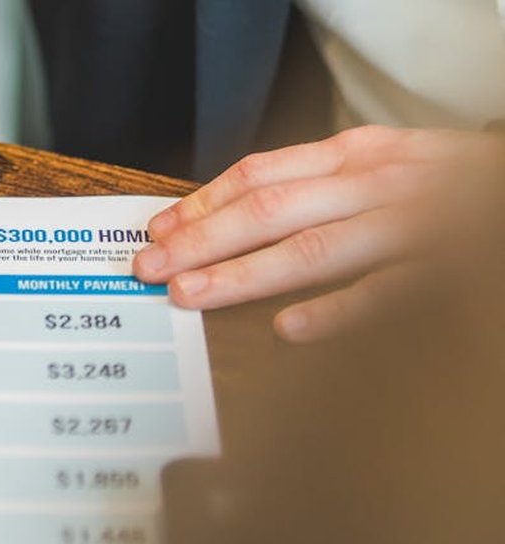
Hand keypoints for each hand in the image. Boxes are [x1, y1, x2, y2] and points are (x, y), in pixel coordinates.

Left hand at [132, 125, 504, 340]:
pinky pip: (383, 292)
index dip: (202, 204)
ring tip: (189, 295)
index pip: (259, 175)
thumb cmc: (450, 184)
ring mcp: (409, 225)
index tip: (157, 231)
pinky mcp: (446, 268)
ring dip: (242, 274)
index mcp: (355, 155)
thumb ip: (319, 187)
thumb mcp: (383, 166)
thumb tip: (238, 221)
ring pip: (311, 250)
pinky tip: (287, 330)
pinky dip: (333, 311)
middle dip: (200, 241)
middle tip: (149, 269)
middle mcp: (374, 184)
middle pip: (268, 211)